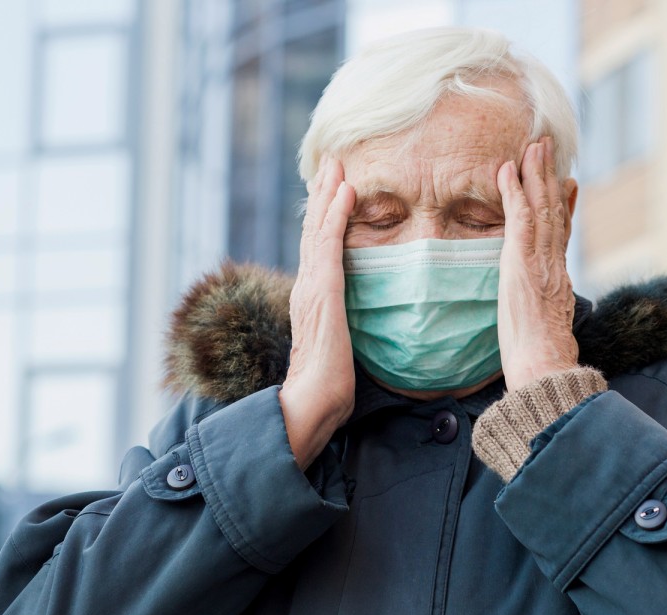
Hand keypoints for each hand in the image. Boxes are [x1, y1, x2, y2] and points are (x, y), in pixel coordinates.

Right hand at [279, 156, 356, 468]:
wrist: (315, 400)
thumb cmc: (330, 384)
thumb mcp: (341, 345)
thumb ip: (346, 326)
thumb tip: (359, 322)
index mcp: (312, 297)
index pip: (316, 248)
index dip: (324, 217)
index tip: (334, 189)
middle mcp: (307, 286)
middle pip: (313, 230)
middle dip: (323, 194)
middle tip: (332, 161)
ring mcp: (312, 286)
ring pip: (318, 229)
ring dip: (328, 193)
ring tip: (337, 164)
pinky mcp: (323, 291)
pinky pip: (329, 243)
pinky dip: (336, 214)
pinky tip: (346, 191)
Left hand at [496, 137, 579, 389]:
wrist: (544, 364)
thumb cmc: (541, 357)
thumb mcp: (547, 326)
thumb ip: (547, 310)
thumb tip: (545, 312)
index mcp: (559, 278)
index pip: (563, 234)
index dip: (565, 205)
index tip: (567, 182)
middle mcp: (554, 263)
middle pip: (555, 211)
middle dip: (550, 177)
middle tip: (546, 148)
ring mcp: (541, 259)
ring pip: (542, 206)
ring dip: (535, 173)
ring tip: (532, 146)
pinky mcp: (522, 260)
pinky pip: (520, 217)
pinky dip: (514, 192)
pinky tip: (507, 171)